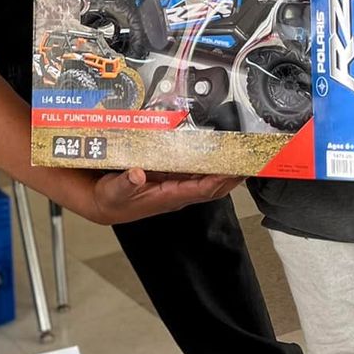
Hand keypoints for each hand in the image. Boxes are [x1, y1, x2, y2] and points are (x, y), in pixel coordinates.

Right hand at [87, 167, 242, 224]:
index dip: (219, 180)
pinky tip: (217, 150)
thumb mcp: (113, 192)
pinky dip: (208, 161)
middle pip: (212, 186)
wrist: (102, 202)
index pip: (201, 190)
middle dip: (232, 175)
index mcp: (168, 197)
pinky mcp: (170, 176)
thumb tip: (136, 174)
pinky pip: (195, 170)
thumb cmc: (110, 200)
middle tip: (250, 160)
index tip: (234, 170)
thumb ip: (124, 183)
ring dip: (225, 168)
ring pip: (207, 178)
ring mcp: (175, 184)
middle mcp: (176, 192)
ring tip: (241, 153)